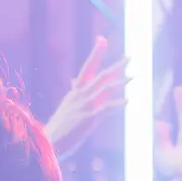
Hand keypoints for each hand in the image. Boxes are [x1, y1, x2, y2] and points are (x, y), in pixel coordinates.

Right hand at [43, 36, 125, 158]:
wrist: (47, 141)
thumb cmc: (58, 127)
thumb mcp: (66, 106)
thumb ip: (73, 93)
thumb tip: (74, 81)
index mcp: (75, 92)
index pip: (87, 68)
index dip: (95, 53)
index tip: (102, 39)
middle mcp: (81, 95)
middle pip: (101, 75)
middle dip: (117, 66)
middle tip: (130, 57)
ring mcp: (86, 104)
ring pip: (106, 88)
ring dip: (121, 81)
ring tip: (133, 76)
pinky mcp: (90, 116)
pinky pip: (107, 108)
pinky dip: (118, 104)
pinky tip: (128, 101)